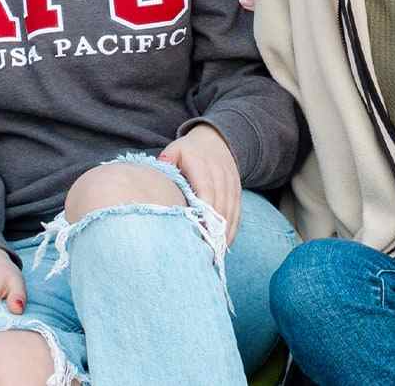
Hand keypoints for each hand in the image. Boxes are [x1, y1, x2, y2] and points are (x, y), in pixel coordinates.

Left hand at [159, 124, 240, 246]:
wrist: (217, 141)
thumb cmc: (189, 151)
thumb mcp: (175, 150)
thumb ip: (166, 161)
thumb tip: (157, 175)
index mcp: (203, 166)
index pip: (206, 192)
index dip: (204, 213)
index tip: (197, 231)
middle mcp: (221, 176)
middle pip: (220, 206)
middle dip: (213, 229)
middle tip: (202, 250)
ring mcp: (231, 185)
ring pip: (230, 212)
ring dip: (223, 233)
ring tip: (213, 253)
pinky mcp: (237, 193)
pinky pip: (237, 214)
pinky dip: (231, 230)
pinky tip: (223, 244)